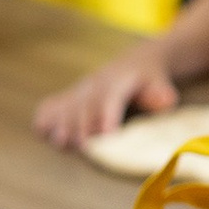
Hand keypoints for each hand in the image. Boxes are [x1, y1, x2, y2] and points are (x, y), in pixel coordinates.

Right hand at [34, 44, 180, 148]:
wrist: (136, 62)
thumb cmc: (150, 80)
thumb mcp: (160, 83)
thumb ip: (160, 94)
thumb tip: (166, 101)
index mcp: (119, 80)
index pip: (111, 97)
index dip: (107, 114)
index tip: (106, 133)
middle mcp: (96, 84)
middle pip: (86, 105)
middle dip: (83, 125)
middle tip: (81, 146)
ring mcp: (81, 90)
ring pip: (68, 105)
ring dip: (63, 123)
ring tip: (59, 141)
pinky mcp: (71, 96)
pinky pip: (54, 104)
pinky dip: (47, 116)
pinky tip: (41, 129)